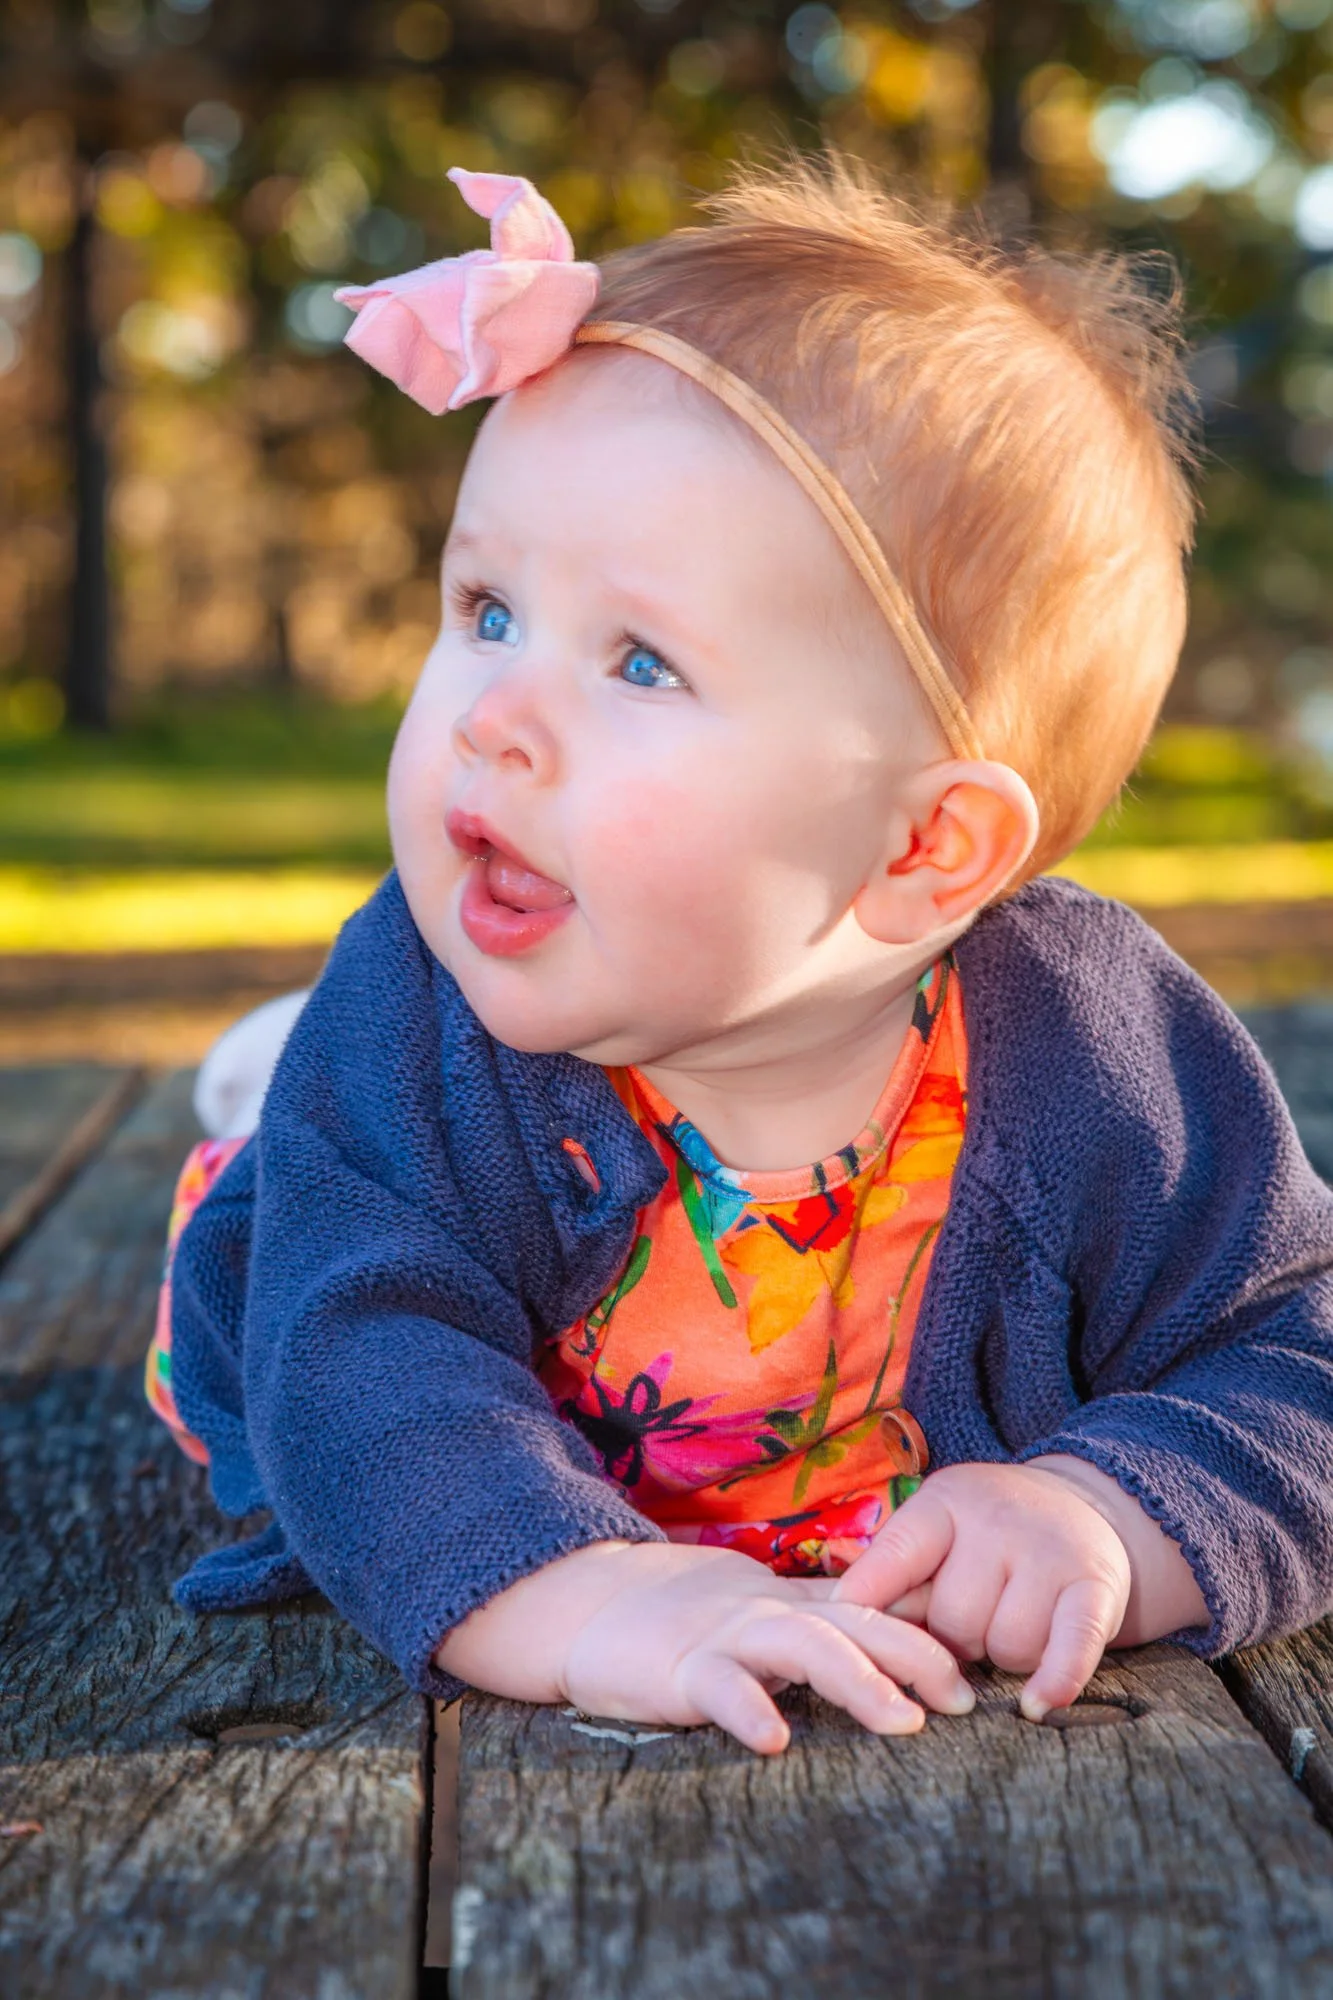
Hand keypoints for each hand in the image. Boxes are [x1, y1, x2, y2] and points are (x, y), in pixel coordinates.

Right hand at [438, 1538, 975, 1754]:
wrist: (594, 1604)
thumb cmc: (687, 1618)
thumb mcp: (763, 1613)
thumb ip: (820, 1622)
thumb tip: (896, 1643)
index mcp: (793, 1605)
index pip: (872, 1612)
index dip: (926, 1638)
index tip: (973, 1679)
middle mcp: (770, 1615)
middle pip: (855, 1623)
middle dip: (914, 1657)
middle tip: (958, 1701)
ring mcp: (727, 1638)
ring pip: (803, 1647)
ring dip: (857, 1681)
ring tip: (899, 1721)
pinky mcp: (682, 1669)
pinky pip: (720, 1687)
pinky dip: (749, 1708)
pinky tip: (774, 1739)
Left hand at [832, 1462, 1133, 1720]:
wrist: (1087, 1507)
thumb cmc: (991, 1537)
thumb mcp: (940, 1531)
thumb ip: (898, 1574)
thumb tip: (848, 1625)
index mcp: (947, 1503)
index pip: (896, 1554)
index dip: (867, 1600)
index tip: (842, 1636)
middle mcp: (998, 1519)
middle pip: (953, 1619)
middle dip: (954, 1640)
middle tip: (970, 1624)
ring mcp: (1050, 1551)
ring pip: (1007, 1644)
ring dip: (1005, 1657)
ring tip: (1011, 1627)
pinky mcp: (1096, 1586)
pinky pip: (1071, 1646)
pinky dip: (1055, 1679)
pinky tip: (1037, 1703)